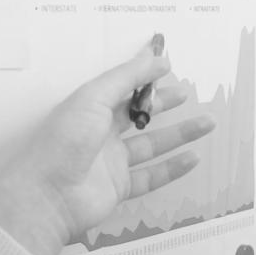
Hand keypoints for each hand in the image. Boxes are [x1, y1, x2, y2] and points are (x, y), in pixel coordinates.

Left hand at [0, 41, 217, 254]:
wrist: (48, 196)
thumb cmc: (65, 141)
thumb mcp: (93, 98)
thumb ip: (126, 77)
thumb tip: (157, 58)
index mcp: (89, 108)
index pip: (121, 88)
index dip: (144, 78)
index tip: (169, 67)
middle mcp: (100, 133)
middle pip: (137, 115)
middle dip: (163, 104)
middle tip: (188, 94)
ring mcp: (110, 162)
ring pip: (151, 144)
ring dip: (179, 134)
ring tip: (207, 123)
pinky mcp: (118, 188)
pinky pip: (151, 176)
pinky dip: (173, 168)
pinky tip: (193, 158)